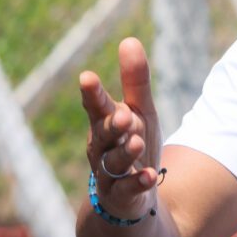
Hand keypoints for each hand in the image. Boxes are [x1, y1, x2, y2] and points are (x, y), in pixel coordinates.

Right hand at [80, 37, 162, 219]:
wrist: (130, 196)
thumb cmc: (132, 143)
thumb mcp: (140, 112)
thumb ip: (135, 81)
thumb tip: (129, 40)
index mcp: (106, 123)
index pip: (96, 107)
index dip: (92, 94)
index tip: (87, 78)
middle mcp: (103, 147)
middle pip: (103, 133)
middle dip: (110, 124)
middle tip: (122, 115)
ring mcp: (110, 173)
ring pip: (114, 162)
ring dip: (125, 152)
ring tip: (136, 141)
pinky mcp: (122, 195)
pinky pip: (128, 189)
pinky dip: (137, 182)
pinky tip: (148, 176)